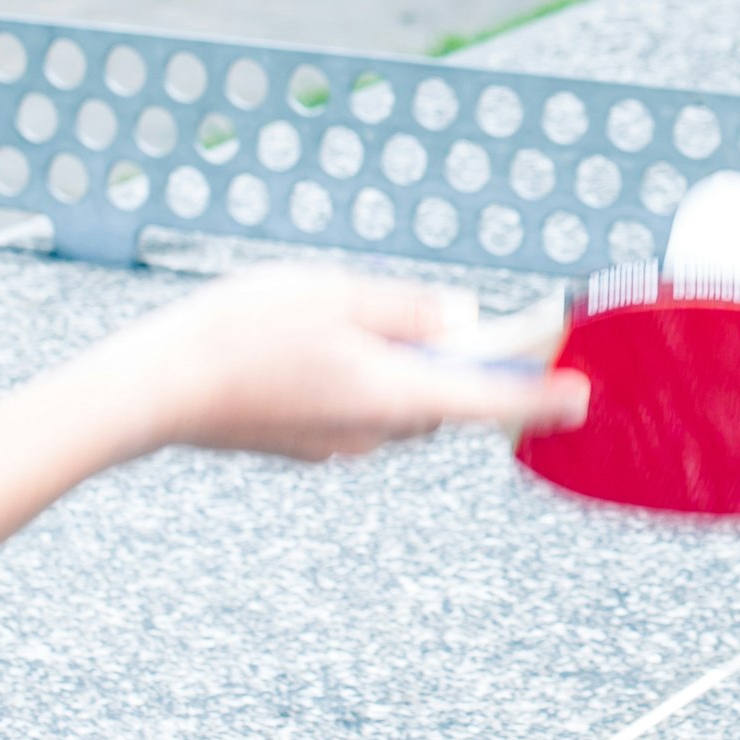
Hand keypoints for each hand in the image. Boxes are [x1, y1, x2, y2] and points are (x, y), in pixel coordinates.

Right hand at [74, 263, 590, 463]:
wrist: (157, 390)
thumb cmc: (242, 334)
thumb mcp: (337, 294)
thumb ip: (408, 308)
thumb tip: (460, 318)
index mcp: (394, 392)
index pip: (491, 399)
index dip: (542, 395)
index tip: (583, 396)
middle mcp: (375, 431)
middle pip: (445, 396)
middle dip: (460, 361)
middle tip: (477, 319)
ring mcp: (338, 445)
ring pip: (399, 403)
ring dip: (405, 367)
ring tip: (361, 318)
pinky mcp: (307, 445)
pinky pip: (359, 410)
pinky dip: (363, 380)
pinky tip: (318, 345)